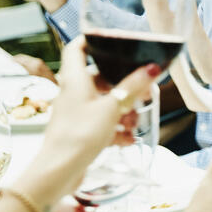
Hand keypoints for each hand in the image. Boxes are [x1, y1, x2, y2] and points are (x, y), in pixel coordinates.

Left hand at [15, 38, 159, 204]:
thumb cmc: (80, 135)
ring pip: (103, 102)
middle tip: (143, 90)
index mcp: (75, 79)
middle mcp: (73, 92)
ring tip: (135, 121)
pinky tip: (128, 139)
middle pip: (99, 78)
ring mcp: (76, 113)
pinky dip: (116, 128)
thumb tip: (152, 68)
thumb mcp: (112, 108)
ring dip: (122, 109)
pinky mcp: (80, 132)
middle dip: (122, 84)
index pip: (77, 48)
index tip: (115, 41)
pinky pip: (102, 123)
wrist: (58, 171)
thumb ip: (133, 87)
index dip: (93, 40)